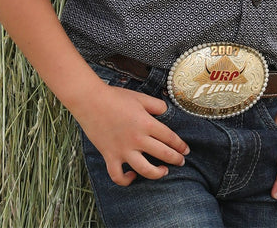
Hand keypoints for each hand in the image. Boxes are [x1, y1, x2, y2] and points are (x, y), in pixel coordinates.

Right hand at [74, 82, 189, 185]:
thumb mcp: (140, 97)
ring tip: (163, 172)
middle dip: (176, 159)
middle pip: (163, 154)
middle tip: (181, 161)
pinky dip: (126, 180)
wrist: (90, 101)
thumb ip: (156, 105)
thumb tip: (167, 112)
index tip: (185, 150)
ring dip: (157, 173)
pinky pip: (118, 176)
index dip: (180, 145)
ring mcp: (123, 150)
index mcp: (146, 123)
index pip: (170, 138)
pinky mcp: (110, 156)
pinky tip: (132, 175)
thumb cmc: (115, 97)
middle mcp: (137, 139)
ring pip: (145, 170)